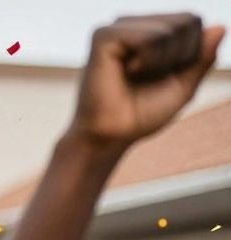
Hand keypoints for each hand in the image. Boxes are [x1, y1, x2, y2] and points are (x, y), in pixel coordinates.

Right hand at [71, 14, 223, 148]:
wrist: (111, 136)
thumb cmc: (141, 114)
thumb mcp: (184, 85)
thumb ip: (202, 57)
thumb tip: (221, 27)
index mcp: (150, 31)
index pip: (193, 20)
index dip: (191, 52)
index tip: (163, 75)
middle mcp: (134, 24)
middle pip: (187, 20)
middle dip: (179, 55)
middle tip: (147, 77)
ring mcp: (118, 27)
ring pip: (170, 28)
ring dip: (162, 61)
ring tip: (134, 75)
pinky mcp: (104, 36)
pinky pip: (149, 36)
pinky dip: (147, 60)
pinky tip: (126, 71)